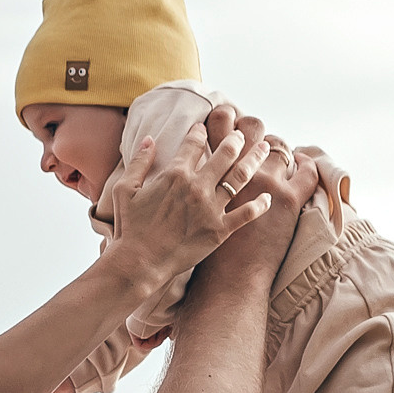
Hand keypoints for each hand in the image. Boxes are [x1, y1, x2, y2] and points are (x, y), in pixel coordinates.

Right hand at [97, 111, 270, 310]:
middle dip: (236, 140)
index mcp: (175, 174)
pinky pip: (247, 214)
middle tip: (242, 135)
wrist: (140, 263)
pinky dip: (260, 204)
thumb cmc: (130, 228)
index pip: (194, 143)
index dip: (200, 132)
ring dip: (254, 160)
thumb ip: (139, 162)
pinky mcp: (220, 230)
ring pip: (240, 177)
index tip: (204, 129)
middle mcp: (197, 187)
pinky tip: (268, 197)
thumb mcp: (125, 190)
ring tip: (265, 149)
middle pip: (225, 154)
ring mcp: (211, 208)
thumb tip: (149, 139)